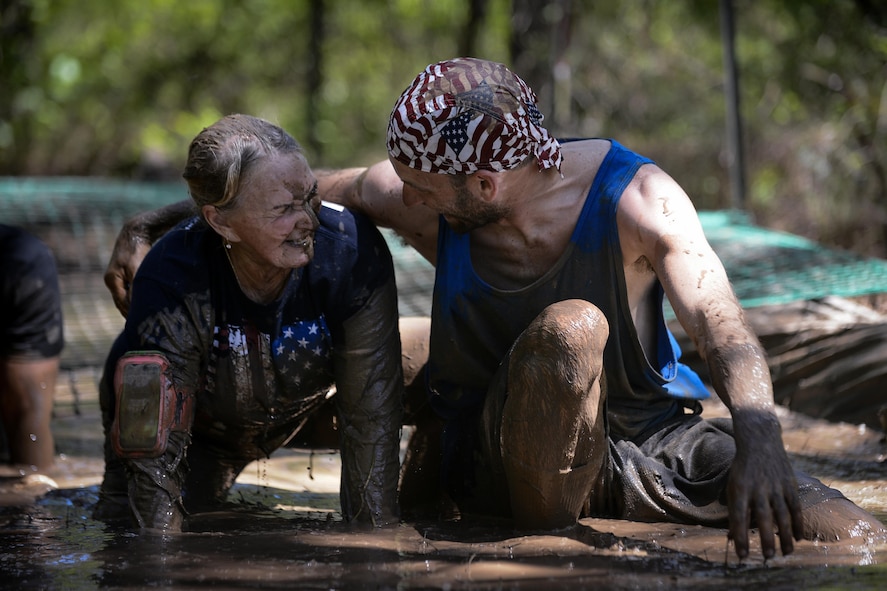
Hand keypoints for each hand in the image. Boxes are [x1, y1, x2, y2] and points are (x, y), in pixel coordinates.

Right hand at [103, 230, 150, 317]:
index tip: (142, 322)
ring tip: (143, 318)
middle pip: (121, 302)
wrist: (135, 233)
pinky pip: (127, 291)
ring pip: (124, 297)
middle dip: (130, 313)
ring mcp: (116, 277)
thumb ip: (135, 286)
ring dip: (132, 307)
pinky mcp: (122, 274)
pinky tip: (142, 304)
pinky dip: (133, 298)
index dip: (131, 313)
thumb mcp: (136, 269)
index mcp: (112, 280)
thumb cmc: (137, 250)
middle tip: (144, 325)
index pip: (122, 302)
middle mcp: (111, 280)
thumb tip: (135, 305)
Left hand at [727, 420, 803, 559]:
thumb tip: (732, 537)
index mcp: (740, 488)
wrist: (760, 441)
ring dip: (784, 536)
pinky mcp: (789, 484)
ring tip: (785, 553)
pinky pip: (795, 507)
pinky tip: (797, 538)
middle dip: (765, 539)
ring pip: (782, 515)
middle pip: (762, 517)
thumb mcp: (733, 486)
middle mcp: (758, 488)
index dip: (740, 536)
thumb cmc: (743, 469)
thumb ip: (734, 510)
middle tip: (767, 557)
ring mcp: (775, 486)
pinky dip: (797, 523)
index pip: (738, 516)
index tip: (742, 555)